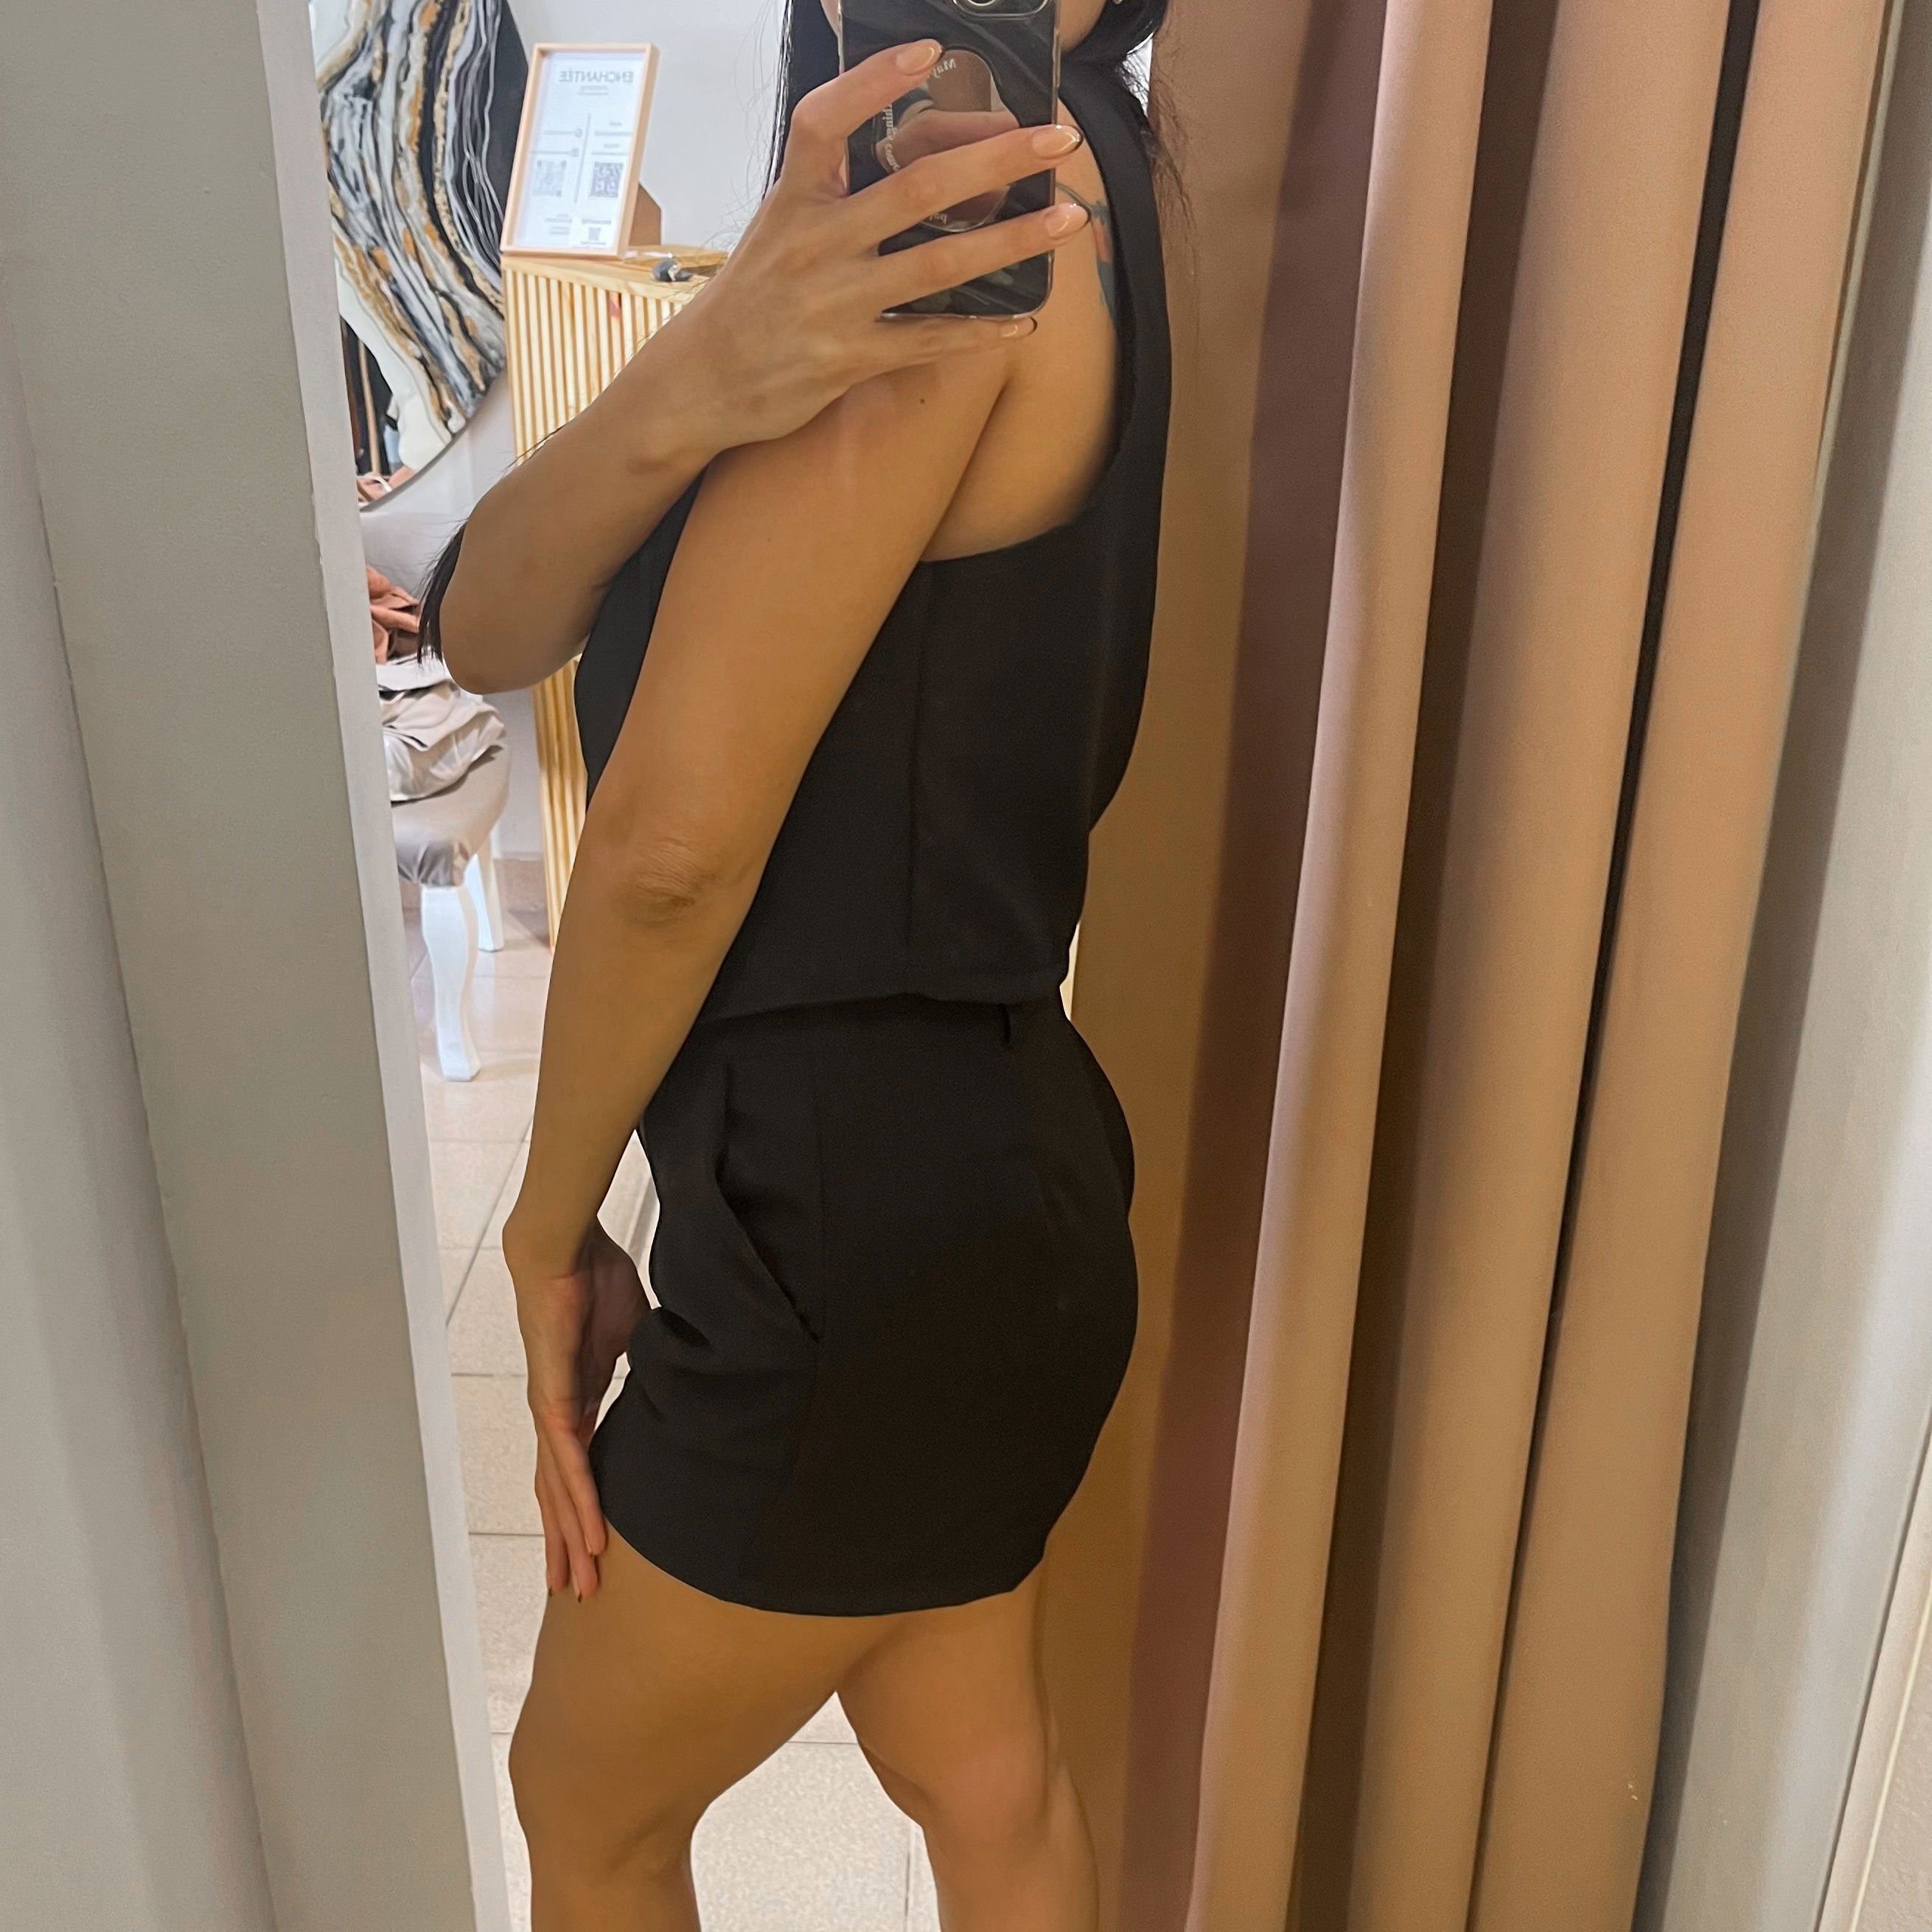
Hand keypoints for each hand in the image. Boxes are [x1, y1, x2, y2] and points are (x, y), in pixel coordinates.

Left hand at [506, 1219, 648, 1599]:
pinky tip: (587, 1532)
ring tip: (583, 1580)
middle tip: (578, 1592)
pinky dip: (578, 1500)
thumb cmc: (596, 1279)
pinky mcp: (552, 1400)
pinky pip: (567, 1461)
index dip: (582, 1513)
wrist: (566, 1247)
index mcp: (577, 1399)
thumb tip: (687, 1373)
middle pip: (559, 1495)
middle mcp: (557, 1415)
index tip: (592, 1551)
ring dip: (571, 1537)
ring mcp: (551, 1410)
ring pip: (560, 1491)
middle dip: (567, 1544)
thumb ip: (651, 1362)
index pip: (576, 1470)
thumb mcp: (637, 1333)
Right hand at [635, 39, 1089, 453]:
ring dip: (1010, 241)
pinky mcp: (848, 358)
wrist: (699, 385)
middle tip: (1057, 139)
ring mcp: (834, 304)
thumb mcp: (775, 231)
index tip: (930, 51)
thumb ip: (831, 197)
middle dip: (995, 160)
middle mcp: (813, 245)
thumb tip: (905, 163)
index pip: (826, 121)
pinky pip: (928, 342)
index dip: (875, 81)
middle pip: (915, 188)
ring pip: (937, 265)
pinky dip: (979, 333)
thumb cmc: (748, 304)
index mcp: (792, 201)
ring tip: (1068, 220)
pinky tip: (1021, 323)